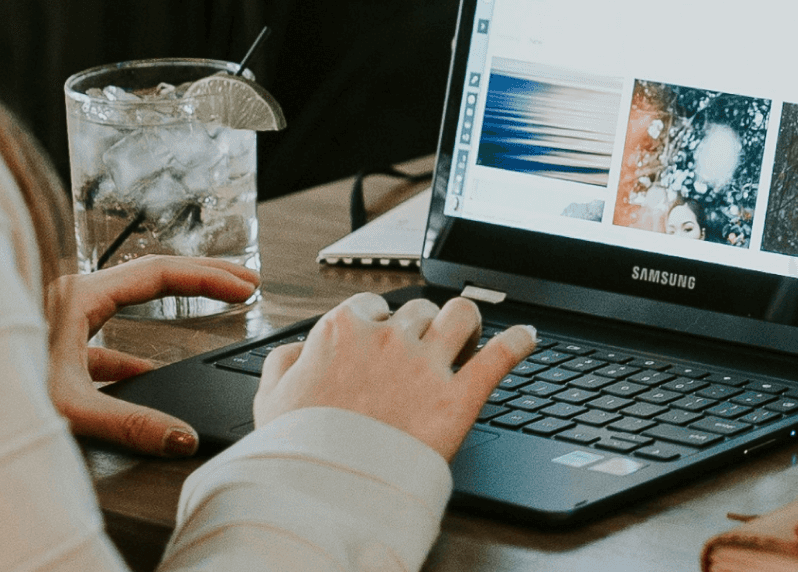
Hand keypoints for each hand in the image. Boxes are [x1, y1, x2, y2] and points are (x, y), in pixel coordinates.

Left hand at [51, 255, 259, 455]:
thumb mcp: (70, 408)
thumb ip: (130, 424)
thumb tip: (183, 438)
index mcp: (79, 296)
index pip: (159, 273)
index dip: (208, 278)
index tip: (245, 288)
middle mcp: (71, 298)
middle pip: (150, 276)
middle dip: (203, 276)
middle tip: (245, 282)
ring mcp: (62, 319)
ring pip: (129, 300)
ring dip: (173, 304)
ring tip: (209, 309)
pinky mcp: (54, 344)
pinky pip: (105, 333)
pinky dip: (133, 347)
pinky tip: (143, 372)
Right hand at [254, 291, 538, 458]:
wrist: (326, 492)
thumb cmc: (297, 450)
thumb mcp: (270, 400)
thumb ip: (284, 363)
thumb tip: (299, 350)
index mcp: (343, 332)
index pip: (371, 307)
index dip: (379, 324)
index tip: (383, 339)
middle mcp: (389, 338)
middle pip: (418, 311)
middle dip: (422, 327)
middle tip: (425, 349)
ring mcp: (427, 365)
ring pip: (461, 314)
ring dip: (467, 322)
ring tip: (470, 336)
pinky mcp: (459, 397)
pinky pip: (501, 355)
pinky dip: (519, 342)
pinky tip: (527, 337)